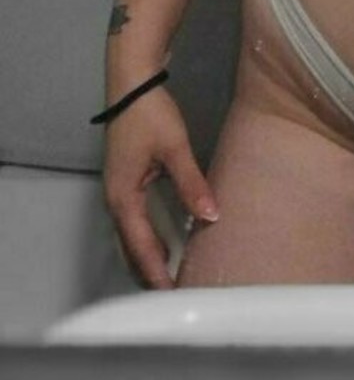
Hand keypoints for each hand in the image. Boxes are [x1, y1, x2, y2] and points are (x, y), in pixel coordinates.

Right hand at [102, 86, 217, 288]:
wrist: (131, 83)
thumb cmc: (151, 115)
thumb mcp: (174, 149)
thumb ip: (192, 183)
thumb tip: (211, 216)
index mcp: (123, 198)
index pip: (140, 247)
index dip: (156, 272)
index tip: (172, 296)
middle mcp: (115, 201)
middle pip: (130, 249)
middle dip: (150, 273)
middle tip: (176, 295)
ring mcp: (118, 192)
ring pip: (131, 237)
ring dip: (148, 258)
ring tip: (172, 278)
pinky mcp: (125, 183)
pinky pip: (134, 223)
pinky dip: (147, 240)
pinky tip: (166, 243)